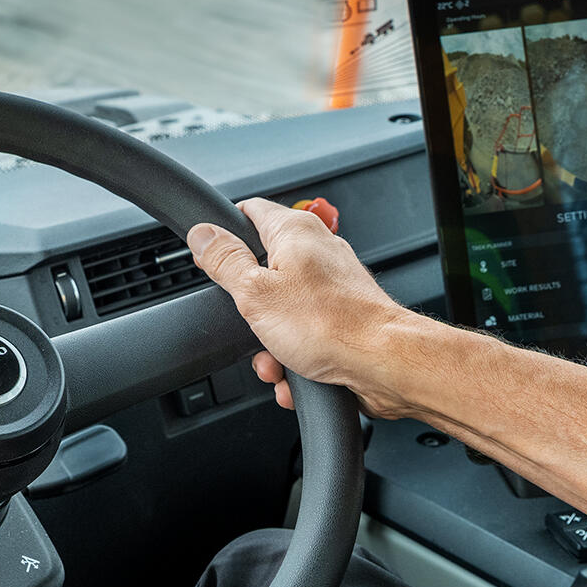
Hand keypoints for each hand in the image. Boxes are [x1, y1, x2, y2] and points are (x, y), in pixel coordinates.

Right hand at [186, 198, 426, 416]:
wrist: (384, 364)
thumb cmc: (332, 325)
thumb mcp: (256, 293)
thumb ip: (224, 261)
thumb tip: (202, 234)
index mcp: (294, 232)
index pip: (249, 211)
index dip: (224, 232)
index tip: (210, 257)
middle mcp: (317, 252)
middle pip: (262, 271)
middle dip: (249, 310)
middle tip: (249, 324)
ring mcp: (333, 286)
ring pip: (282, 313)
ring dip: (271, 344)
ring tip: (277, 361)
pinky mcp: (344, 317)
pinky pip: (306, 335)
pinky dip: (296, 358)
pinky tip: (296, 375)